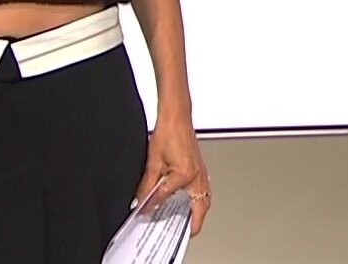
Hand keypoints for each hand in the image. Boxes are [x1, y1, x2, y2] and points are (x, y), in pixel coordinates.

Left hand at [136, 112, 209, 236]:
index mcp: (185, 175)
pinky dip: (199, 200)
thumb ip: (147, 185)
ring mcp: (201, 172)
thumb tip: (142, 200)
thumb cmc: (169, 132)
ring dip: (198, 211)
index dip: (153, 207)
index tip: (145, 212)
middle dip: (193, 222)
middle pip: (200, 207)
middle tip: (183, 232)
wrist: (177, 116)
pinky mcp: (201, 168)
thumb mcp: (153, 161)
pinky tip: (189, 200)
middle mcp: (197, 176)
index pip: (166, 199)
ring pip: (205, 199)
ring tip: (188, 221)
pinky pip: (204, 190)